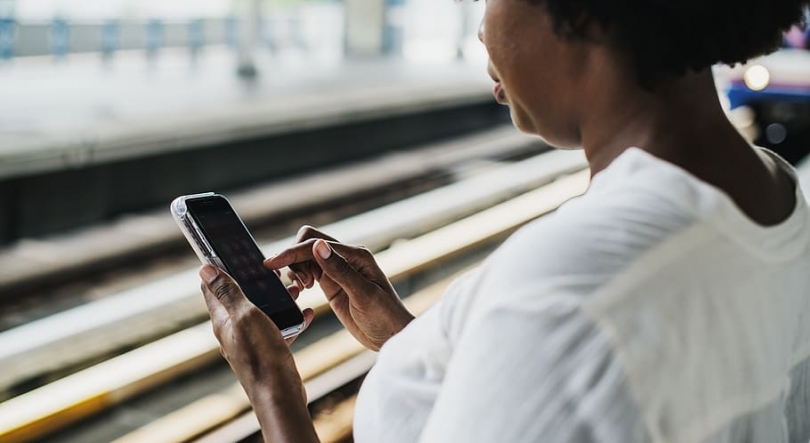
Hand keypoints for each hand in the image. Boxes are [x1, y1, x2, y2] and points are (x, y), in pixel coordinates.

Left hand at [199, 265, 314, 402]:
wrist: (280, 394)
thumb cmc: (260, 355)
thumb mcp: (244, 315)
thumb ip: (227, 292)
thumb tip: (204, 268)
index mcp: (223, 320)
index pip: (212, 288)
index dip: (219, 268)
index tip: (232, 252)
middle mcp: (233, 330)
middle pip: (241, 297)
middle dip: (256, 281)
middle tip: (275, 271)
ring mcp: (251, 341)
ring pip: (262, 311)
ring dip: (277, 298)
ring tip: (295, 289)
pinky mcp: (268, 350)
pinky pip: (279, 328)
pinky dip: (291, 318)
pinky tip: (305, 312)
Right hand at [265, 226, 413, 350]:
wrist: (391, 336)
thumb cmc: (384, 316)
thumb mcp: (363, 295)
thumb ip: (340, 271)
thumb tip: (318, 247)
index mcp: (356, 255)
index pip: (316, 244)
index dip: (292, 252)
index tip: (271, 264)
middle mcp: (346, 258)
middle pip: (309, 242)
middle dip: (294, 257)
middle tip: (299, 284)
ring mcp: (338, 270)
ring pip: (306, 256)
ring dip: (296, 268)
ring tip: (302, 289)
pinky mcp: (331, 284)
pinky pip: (309, 271)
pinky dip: (299, 277)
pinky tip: (301, 290)